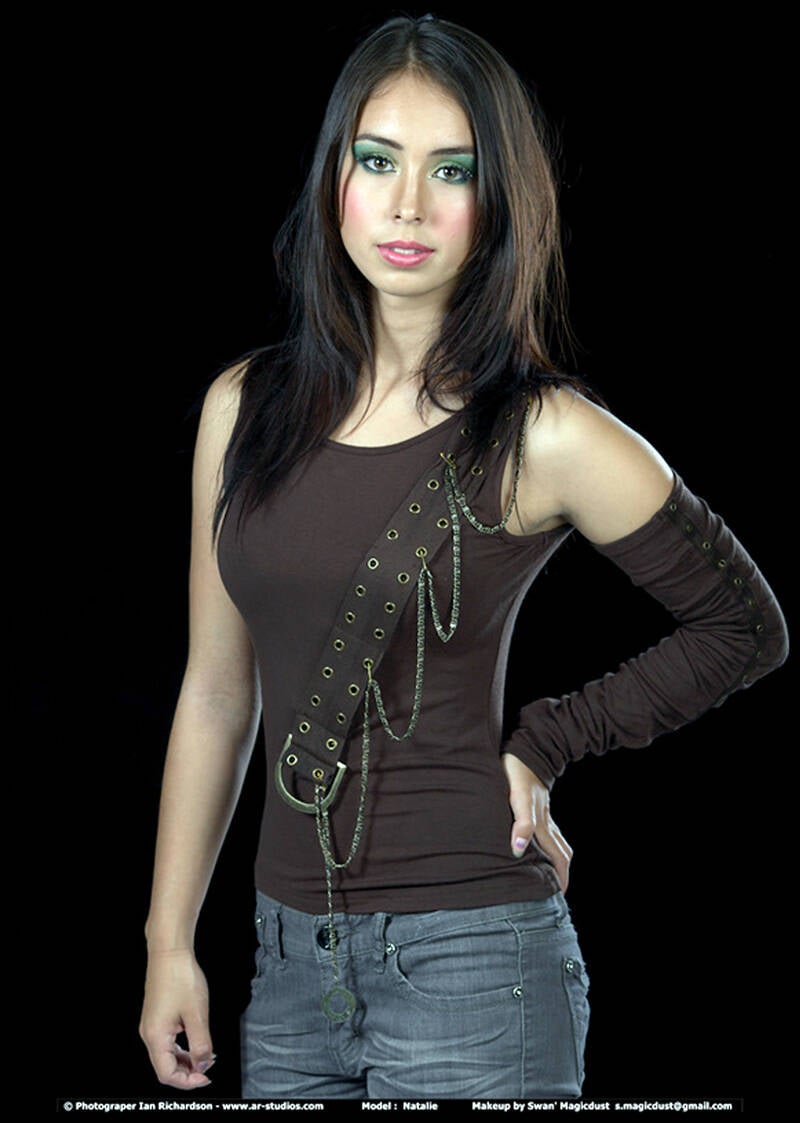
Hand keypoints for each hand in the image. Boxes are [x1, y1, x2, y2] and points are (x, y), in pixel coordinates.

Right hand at [139, 949, 214, 1089]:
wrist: (169, 951)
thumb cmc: (180, 977)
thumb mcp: (197, 1014)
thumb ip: (200, 1043)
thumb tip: (202, 1065)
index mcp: (155, 1036)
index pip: (167, 1074)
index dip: (188, 1081)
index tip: (206, 1077)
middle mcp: (149, 1033)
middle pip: (165, 1067)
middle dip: (187, 1072)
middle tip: (208, 1068)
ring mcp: (151, 1025)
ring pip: (166, 1055)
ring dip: (185, 1060)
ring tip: (205, 1056)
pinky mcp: (156, 1017)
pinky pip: (167, 1042)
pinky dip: (181, 1047)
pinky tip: (195, 1042)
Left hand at [501, 752, 572, 891]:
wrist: (525, 750)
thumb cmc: (517, 773)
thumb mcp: (517, 798)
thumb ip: (521, 823)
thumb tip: (519, 849)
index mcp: (542, 824)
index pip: (557, 856)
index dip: (560, 877)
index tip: (559, 895)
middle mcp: (546, 821)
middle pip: (562, 852)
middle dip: (563, 873)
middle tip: (558, 893)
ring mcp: (545, 813)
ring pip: (557, 841)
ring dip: (558, 860)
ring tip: (552, 875)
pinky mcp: (539, 806)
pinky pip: (550, 831)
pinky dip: (550, 845)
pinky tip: (540, 847)